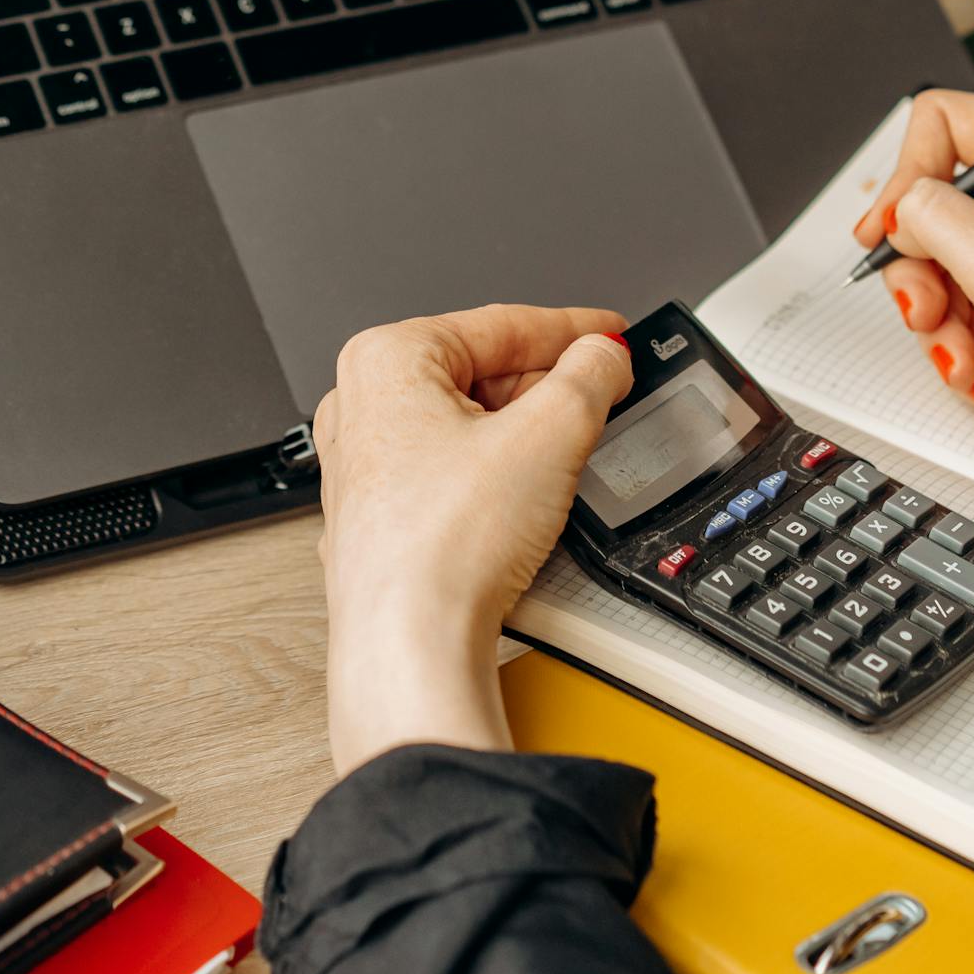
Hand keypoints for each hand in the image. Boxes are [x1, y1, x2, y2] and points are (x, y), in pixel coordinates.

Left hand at [313, 305, 631, 775]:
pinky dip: (494, 476)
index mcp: (385, 359)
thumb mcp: (549, 436)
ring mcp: (363, 466)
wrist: (410, 648)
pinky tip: (525, 499)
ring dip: (524, 434)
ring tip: (569, 453)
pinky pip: (448, 473)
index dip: (573, 328)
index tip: (613, 335)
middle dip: (548, 385)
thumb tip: (603, 356)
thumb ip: (590, 377)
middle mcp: (360, 405)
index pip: (500, 324)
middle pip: (481, 373)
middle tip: (604, 395)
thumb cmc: (443, 547)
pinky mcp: (379, 520)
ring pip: (466, 425)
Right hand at [852, 93, 973, 555]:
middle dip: (922, 268)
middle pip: (931, 200)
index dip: (909, 179)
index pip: (943, 123)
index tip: (896, 234)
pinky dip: (957, 340)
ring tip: (963, 355)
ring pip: (936, 257)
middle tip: (929, 309)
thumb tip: (899, 210)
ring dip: (938, 317)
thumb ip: (938, 222)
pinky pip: (956, 298)